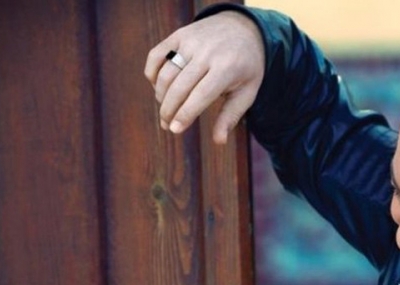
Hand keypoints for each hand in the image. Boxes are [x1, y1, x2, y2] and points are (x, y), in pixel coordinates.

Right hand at [144, 11, 264, 142]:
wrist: (243, 29)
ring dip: (160, 96)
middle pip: (179, 87)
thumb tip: (219, 142)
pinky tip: (159, 88)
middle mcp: (207, 53)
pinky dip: (152, 74)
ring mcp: (191, 41)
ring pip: (165, 73)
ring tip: (166, 110)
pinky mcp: (178, 35)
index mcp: (227, 68)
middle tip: (167, 126)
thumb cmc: (246, 67)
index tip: (175, 129)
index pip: (201, 95)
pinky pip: (156, 56)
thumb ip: (231, 116)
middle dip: (169, 110)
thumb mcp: (247, 92)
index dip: (185, 114)